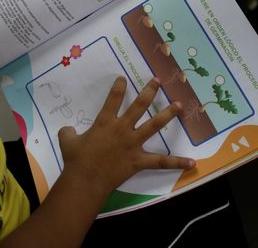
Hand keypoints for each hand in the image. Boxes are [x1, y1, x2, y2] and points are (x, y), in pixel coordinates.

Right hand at [58, 77, 194, 197]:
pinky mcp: (139, 160)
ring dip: (168, 114)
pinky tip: (191, 162)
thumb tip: (67, 129)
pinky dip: (177, 162)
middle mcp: (122, 128)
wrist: (85, 179)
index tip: (123, 78)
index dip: (119, 87)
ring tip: (179, 105)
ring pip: (154, 125)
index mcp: (104, 122)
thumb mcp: (67, 141)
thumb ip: (68, 132)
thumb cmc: (76, 160)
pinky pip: (161, 161)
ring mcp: (133, 143)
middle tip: (158, 81)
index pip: (113, 99)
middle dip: (150, 91)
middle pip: (139, 105)